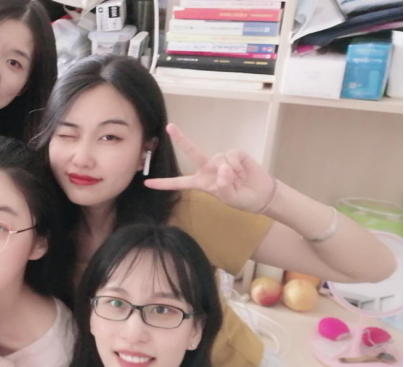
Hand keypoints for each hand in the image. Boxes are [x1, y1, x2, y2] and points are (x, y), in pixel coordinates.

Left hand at [145, 124, 275, 213]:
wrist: (261, 195)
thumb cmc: (242, 198)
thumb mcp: (230, 198)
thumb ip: (224, 186)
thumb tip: (223, 168)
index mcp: (201, 182)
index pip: (179, 183)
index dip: (164, 184)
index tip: (147, 183)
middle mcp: (208, 168)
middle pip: (192, 152)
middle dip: (181, 139)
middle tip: (169, 126)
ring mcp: (221, 160)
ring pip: (218, 158)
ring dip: (230, 171)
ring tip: (238, 180)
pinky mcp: (234, 154)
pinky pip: (231, 155)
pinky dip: (238, 166)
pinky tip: (243, 173)